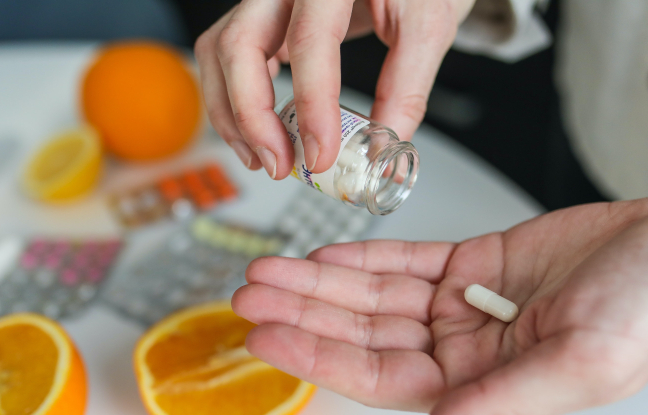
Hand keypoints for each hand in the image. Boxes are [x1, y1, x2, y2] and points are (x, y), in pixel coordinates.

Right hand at [194, 0, 475, 178]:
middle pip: (238, 45)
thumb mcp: (429, 25)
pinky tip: (261, 132)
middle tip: (280, 164)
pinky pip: (227, 55)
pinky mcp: (262, 15)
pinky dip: (234, 100)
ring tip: (264, 158)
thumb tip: (379, 151)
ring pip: (218, 51)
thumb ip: (406, 88)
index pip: (309, 41)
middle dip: (252, 117)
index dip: (312, 106)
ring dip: (232, 115)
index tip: (321, 155)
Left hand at [232, 196, 647, 414]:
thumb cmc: (645, 311)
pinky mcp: (470, 264)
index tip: (268, 335)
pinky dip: (365, 257)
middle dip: (305, 313)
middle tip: (251, 295)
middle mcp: (461, 349)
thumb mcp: (577, 367)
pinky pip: (406, 262)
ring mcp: (461, 305)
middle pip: (363, 333)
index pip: (378, 376)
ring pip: (374, 295)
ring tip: (271, 269)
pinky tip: (328, 255)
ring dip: (322, 282)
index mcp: (480, 386)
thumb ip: (498, 407)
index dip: (318, 357)